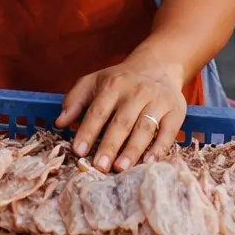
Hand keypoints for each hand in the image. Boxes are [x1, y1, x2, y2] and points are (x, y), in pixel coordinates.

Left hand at [55, 55, 186, 172]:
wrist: (158, 66)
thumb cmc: (120, 81)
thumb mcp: (93, 82)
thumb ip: (74, 100)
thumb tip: (59, 123)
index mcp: (113, 85)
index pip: (98, 111)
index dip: (87, 131)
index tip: (78, 151)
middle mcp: (136, 91)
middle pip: (122, 122)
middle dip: (110, 145)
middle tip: (99, 167)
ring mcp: (158, 101)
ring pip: (145, 128)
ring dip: (133, 150)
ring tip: (120, 169)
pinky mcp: (176, 111)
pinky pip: (168, 132)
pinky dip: (159, 148)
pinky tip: (149, 162)